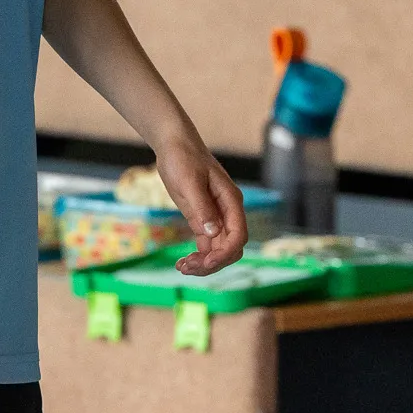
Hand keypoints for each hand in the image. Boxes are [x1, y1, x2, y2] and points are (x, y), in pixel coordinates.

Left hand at [154, 136, 249, 275]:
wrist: (174, 144)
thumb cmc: (183, 158)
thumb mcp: (189, 182)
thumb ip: (202, 207)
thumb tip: (212, 232)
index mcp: (230, 202)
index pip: (238, 235)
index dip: (226, 253)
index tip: (207, 262)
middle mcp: (227, 212)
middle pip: (230, 248)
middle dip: (213, 263)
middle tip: (188, 268)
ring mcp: (215, 217)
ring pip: (218, 250)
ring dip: (204, 263)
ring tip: (182, 268)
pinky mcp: (202, 218)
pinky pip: (206, 245)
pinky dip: (198, 257)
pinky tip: (182, 264)